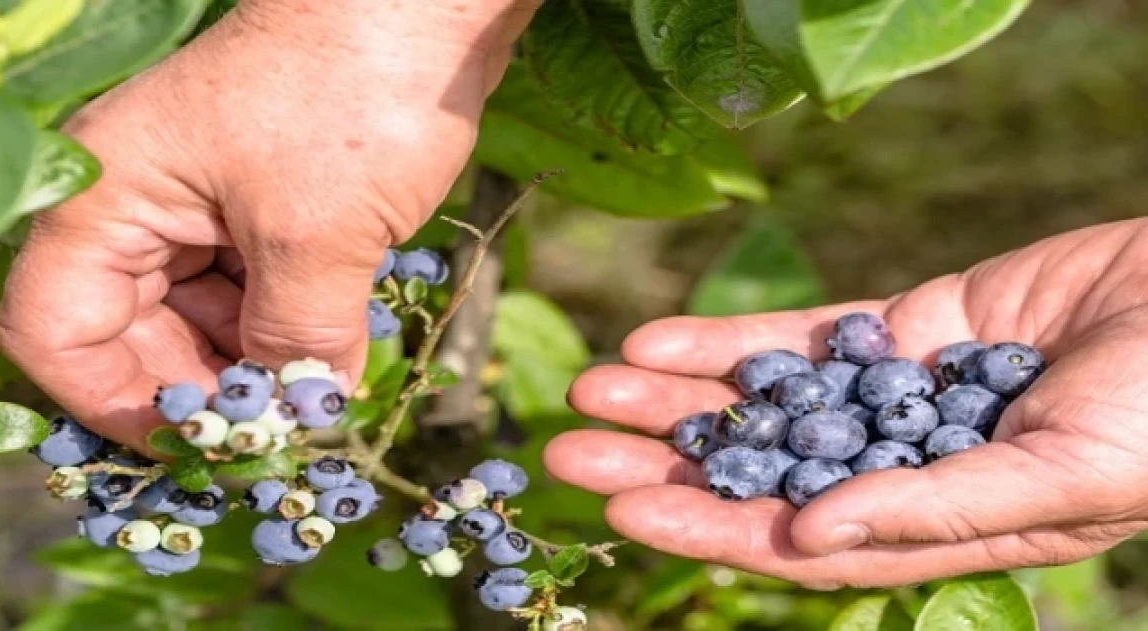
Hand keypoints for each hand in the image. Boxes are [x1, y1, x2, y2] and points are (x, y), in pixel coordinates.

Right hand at [0, 0, 537, 448]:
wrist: (423, 4)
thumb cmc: (352, 94)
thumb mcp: (319, 237)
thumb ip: (296, 343)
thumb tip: (298, 419)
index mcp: (108, 197)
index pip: (54, 331)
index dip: (112, 406)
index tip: (195, 447)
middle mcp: (137, 203)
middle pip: (129, 336)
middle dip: (200, 392)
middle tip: (274, 436)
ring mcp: (197, 202)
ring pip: (196, 320)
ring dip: (250, 366)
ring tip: (312, 396)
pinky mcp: (256, 204)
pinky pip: (248, 290)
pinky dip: (284, 329)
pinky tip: (331, 351)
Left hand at [545, 219, 1147, 588]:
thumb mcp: (1060, 478)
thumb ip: (936, 510)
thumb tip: (808, 534)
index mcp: (934, 529)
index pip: (797, 543)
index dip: (708, 530)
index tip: (621, 511)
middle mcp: (898, 469)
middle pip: (758, 473)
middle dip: (664, 463)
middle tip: (567, 450)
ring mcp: (891, 396)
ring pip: (763, 402)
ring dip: (678, 397)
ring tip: (589, 389)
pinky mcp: (898, 328)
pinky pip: (800, 336)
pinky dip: (730, 339)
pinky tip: (655, 341)